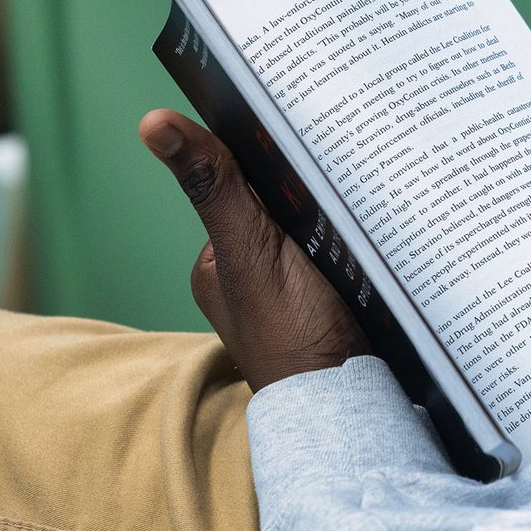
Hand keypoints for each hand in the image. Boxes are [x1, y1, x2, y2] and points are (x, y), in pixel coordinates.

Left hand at [139, 109, 369, 391]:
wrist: (351, 407)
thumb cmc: (294, 337)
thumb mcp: (251, 251)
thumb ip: (214, 188)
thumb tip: (153, 123)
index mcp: (216, 262)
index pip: (245, 188)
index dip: (277, 166)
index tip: (311, 149)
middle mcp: (248, 278)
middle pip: (283, 209)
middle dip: (314, 195)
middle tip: (347, 186)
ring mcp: (290, 295)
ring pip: (316, 234)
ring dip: (341, 222)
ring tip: (368, 209)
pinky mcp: (330, 307)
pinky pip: (342, 260)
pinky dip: (357, 250)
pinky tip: (376, 243)